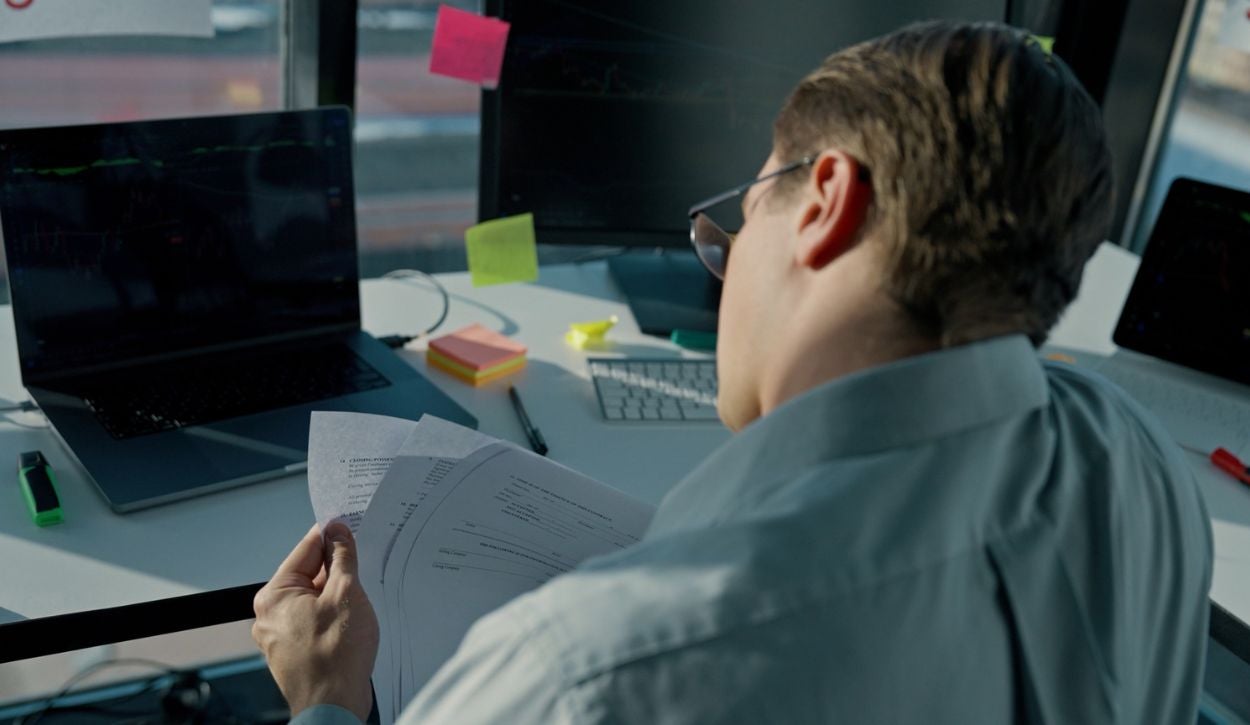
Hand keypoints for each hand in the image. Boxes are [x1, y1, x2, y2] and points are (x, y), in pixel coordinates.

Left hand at [252, 522, 378, 720]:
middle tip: (362, 569)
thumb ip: (342, 557)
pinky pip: (314, 621)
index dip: (331, 536)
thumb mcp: (346, 593)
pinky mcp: (294, 651)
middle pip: (308, 575)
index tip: (350, 526)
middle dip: (336, 571)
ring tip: (358, 603)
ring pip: (313, 600)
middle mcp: (270, 614)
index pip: (306, 550)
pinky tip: (351, 624)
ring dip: (337, 596)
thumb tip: (338, 531)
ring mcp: (280, 636)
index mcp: (275, 595)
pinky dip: (333, 617)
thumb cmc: (335, 656)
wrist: (333, 707)